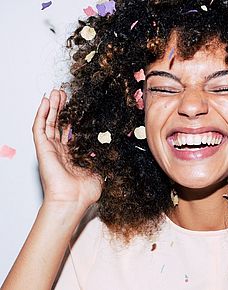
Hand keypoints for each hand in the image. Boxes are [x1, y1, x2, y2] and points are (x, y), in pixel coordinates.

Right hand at [32, 89, 101, 210]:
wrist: (74, 199)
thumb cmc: (86, 190)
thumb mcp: (102, 167)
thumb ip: (105, 154)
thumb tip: (115, 144)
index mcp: (74, 154)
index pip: (72, 130)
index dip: (74, 117)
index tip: (79, 105)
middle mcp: (61, 150)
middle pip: (60, 123)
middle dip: (63, 108)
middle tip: (65, 94)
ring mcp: (51, 149)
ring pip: (49, 122)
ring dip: (53, 107)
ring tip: (56, 92)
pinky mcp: (42, 149)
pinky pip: (39, 128)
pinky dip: (42, 114)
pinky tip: (46, 102)